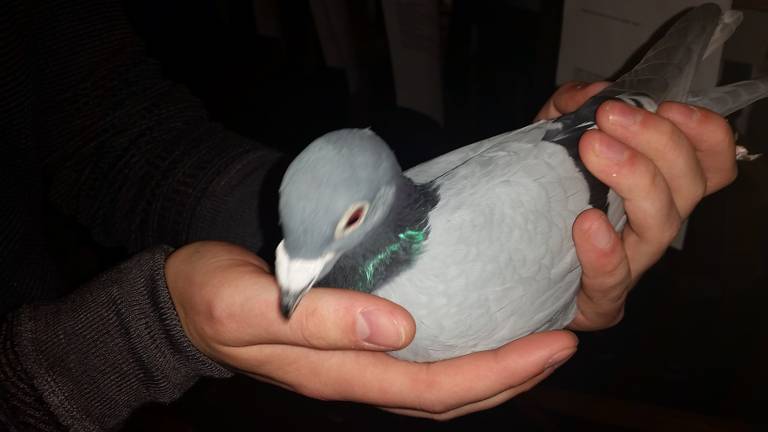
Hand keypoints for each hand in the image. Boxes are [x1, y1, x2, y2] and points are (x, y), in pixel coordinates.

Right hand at [166, 241, 577, 419]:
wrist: (180, 301)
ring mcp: (355, 362)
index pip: (438, 385)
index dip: (501, 371)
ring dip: (493, 366)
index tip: (556, 344)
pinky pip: (419, 357)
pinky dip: (459, 348)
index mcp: (342, 371)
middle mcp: (357, 374)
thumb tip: (403, 328)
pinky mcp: (352, 341)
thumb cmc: (211, 296)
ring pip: (439, 379)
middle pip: (451, 392)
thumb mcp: (253, 303)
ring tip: (535, 339)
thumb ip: (321, 319)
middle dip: (513, 375)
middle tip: (565, 341)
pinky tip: (477, 322)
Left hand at [537, 81, 736, 329]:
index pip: (711, 164)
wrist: (507, 259)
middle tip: (610, 116)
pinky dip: (604, 250)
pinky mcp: (601, 299)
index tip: (668, 105)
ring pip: (661, 225)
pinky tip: (587, 222)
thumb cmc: (542, 197)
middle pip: (690, 186)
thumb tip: (593, 92)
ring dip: (633, 178)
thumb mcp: (552, 141)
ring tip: (592, 148)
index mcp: (657, 187)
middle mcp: (655, 224)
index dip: (705, 133)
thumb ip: (570, 109)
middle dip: (657, 141)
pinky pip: (613, 279)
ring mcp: (632, 264)